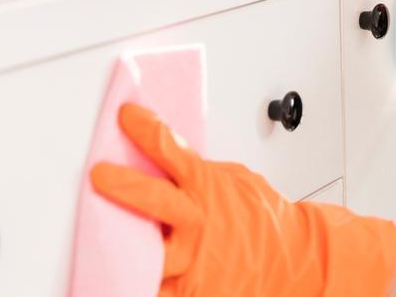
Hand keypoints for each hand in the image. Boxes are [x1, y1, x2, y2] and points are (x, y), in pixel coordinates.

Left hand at [90, 103, 395, 296]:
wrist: (296, 262)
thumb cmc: (266, 221)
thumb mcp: (236, 182)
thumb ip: (201, 175)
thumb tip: (169, 160)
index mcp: (207, 187)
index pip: (169, 148)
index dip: (144, 129)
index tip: (127, 116)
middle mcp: (198, 222)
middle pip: (152, 200)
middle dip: (123, 185)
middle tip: (99, 175)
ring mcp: (192, 260)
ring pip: (146, 251)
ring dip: (124, 241)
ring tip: (101, 235)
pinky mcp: (190, 290)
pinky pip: (156, 285)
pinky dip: (141, 279)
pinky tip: (125, 271)